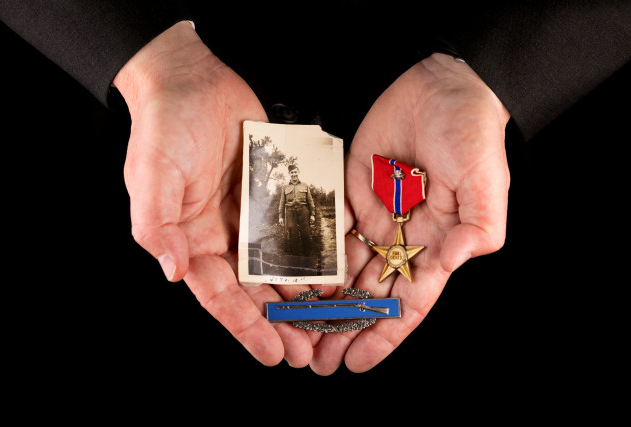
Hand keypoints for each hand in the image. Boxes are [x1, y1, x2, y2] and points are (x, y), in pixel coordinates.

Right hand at [113, 21, 314, 366]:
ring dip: (302, 297)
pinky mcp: (274, 196)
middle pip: (254, 291)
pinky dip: (315, 255)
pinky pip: (297, 231)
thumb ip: (157, 226)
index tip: (271, 355)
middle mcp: (224, 236)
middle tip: (308, 352)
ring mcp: (251, 217)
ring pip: (281, 268)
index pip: (219, 296)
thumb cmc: (163, 127)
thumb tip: (172, 272)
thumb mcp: (151, 176)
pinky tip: (336, 275)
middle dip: (279, 323)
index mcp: (191, 240)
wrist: (191, 80)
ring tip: (328, 325)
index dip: (245, 327)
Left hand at [310, 53, 510, 373]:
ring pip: (344, 270)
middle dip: (346, 328)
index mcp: (436, 244)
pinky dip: (312, 258)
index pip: (408, 303)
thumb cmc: (471, 131)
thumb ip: (478, 227)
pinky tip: (291, 282)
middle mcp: (402, 238)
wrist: (441, 82)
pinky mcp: (348, 190)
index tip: (358, 362)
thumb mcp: (486, 181)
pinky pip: (328, 230)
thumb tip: (452, 262)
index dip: (385, 335)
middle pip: (370, 294)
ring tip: (298, 331)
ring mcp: (374, 216)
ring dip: (324, 302)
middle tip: (318, 360)